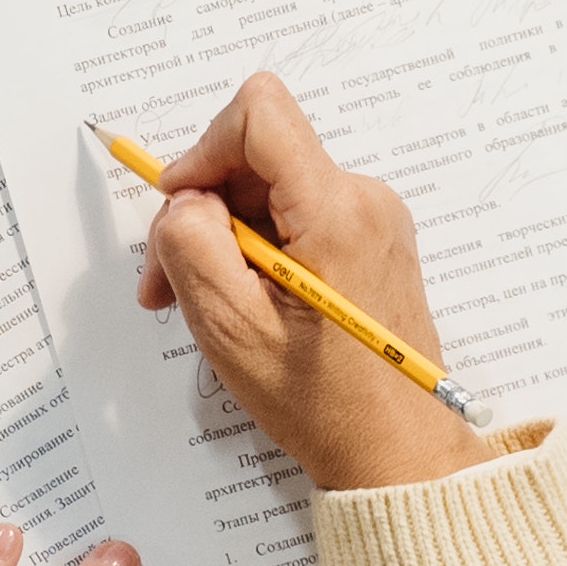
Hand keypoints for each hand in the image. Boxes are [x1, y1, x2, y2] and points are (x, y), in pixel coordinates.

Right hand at [128, 72, 483, 494]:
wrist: (398, 452)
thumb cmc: (325, 404)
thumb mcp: (231, 328)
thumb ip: (191, 244)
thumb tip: (185, 200)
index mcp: (336, 211)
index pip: (259, 113)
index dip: (202, 150)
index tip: (178, 207)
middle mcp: (364, 199)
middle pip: (257, 155)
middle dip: (201, 209)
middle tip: (168, 282)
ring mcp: (373, 218)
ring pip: (270, 188)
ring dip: (224, 237)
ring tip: (208, 306)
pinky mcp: (371, 239)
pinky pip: (295, 216)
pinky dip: (257, 250)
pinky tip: (246, 305)